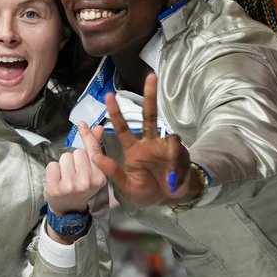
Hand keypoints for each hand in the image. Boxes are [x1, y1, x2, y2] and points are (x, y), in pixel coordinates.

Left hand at [44, 122, 107, 240]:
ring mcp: (70, 186)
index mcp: (100, 177)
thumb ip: (94, 148)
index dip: (87, 135)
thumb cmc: (81, 186)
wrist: (69, 209)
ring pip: (65, 157)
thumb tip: (98, 127)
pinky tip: (57, 180)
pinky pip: (52, 165)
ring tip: (66, 177)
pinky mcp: (55, 188)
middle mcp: (87, 182)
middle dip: (74, 158)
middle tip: (75, 173)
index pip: (93, 150)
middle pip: (77, 152)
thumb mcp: (92, 170)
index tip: (82, 123)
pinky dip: (53, 170)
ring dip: (64, 164)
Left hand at [89, 73, 192, 207]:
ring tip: (169, 179)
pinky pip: (180, 155)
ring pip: (171, 137)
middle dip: (150, 96)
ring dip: (172, 156)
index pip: (122, 128)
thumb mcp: (126, 187)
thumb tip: (95, 158)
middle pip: (150, 115)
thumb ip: (112, 173)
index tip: (109, 95)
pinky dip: (177, 168)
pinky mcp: (181, 154)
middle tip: (151, 76)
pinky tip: (173, 181)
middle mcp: (150, 143)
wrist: (170, 200)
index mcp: (134, 150)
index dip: (116, 113)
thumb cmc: (146, 193)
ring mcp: (166, 147)